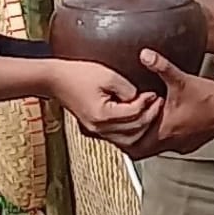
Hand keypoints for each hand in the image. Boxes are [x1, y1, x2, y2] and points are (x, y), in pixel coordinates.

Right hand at [41, 59, 158, 145]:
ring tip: (150, 111)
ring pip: (128, 139)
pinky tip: (137, 118)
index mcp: (102, 115)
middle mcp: (99, 128)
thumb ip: (128, 89)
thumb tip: (141, 98)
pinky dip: (131, 131)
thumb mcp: (108, 75)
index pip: (134, 114)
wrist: (56, 80)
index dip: (148, 103)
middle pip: (134, 130)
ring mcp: (97, 131)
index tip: (154, 94)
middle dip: (149, 117)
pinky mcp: (96, 129)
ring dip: (142, 127)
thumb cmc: (78, 75)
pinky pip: (119, 137)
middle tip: (157, 103)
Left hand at [114, 49, 213, 157]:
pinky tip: (164, 124)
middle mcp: (171, 143)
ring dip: (147, 138)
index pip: (133, 144)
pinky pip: (170, 146)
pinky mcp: (191, 143)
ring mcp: (182, 145)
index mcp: (163, 131)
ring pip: (155, 149)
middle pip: (141, 151)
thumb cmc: (210, 99)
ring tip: (141, 124)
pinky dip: (162, 137)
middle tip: (125, 126)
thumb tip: (145, 55)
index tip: (117, 124)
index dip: (121, 136)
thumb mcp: (181, 80)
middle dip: (131, 139)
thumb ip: (161, 66)